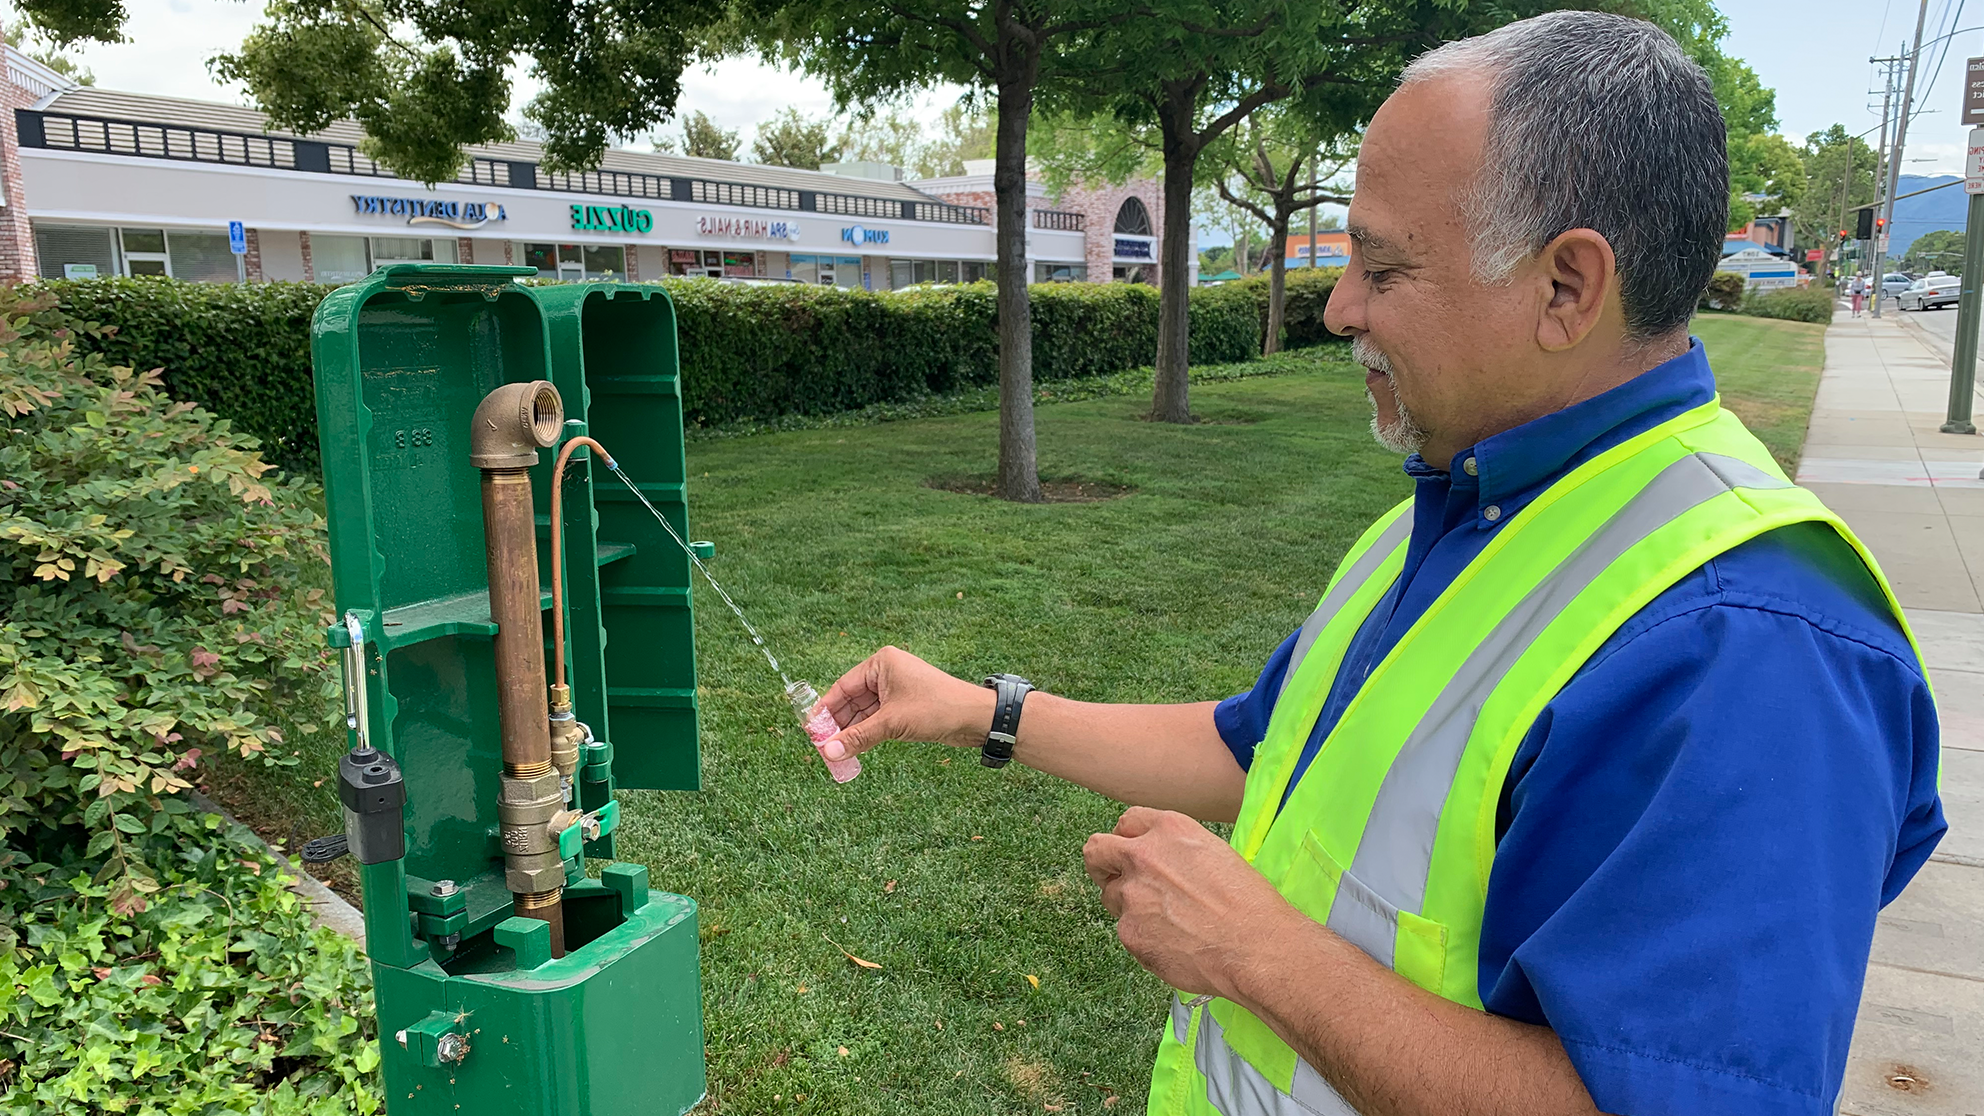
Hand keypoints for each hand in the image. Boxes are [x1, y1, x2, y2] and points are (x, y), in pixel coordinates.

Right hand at [817, 646, 996, 759]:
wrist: (976, 717)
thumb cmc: (937, 708)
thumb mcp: (893, 723)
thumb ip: (859, 737)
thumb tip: (828, 752)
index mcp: (881, 663)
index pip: (843, 686)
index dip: (826, 710)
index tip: (811, 730)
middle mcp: (886, 673)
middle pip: (851, 701)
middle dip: (838, 724)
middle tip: (821, 747)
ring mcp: (896, 690)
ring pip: (864, 713)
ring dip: (852, 732)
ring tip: (834, 754)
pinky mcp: (904, 707)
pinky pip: (877, 720)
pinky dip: (866, 734)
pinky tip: (853, 749)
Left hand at [1083, 806, 1300, 998]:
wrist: (1254, 947)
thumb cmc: (1248, 904)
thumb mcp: (1214, 854)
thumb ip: (1176, 853)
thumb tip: (1161, 866)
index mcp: (1169, 830)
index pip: (1127, 822)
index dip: (1126, 839)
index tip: (1130, 852)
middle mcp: (1143, 855)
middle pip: (1096, 851)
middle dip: (1101, 864)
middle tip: (1112, 878)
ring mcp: (1131, 894)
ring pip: (1111, 896)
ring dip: (1128, 906)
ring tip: (1166, 922)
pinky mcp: (1129, 932)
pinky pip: (1127, 932)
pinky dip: (1144, 938)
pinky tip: (1175, 945)